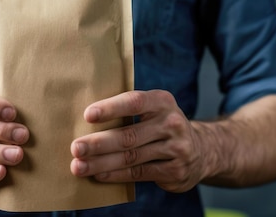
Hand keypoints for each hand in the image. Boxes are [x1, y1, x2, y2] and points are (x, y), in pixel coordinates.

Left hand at [70, 90, 206, 192]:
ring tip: (78, 166)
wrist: (200, 150)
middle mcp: (172, 123)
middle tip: (75, 148)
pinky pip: (139, 173)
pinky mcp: (174, 171)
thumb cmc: (159, 124)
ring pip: (131, 157)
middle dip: (98, 143)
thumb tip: (85, 118)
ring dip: (101, 163)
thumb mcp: (152, 109)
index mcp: (162, 101)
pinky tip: (98, 175)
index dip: (111, 108)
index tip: (88, 115)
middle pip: (129, 135)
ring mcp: (176, 148)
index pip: (134, 102)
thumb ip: (128, 110)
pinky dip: (116, 175)